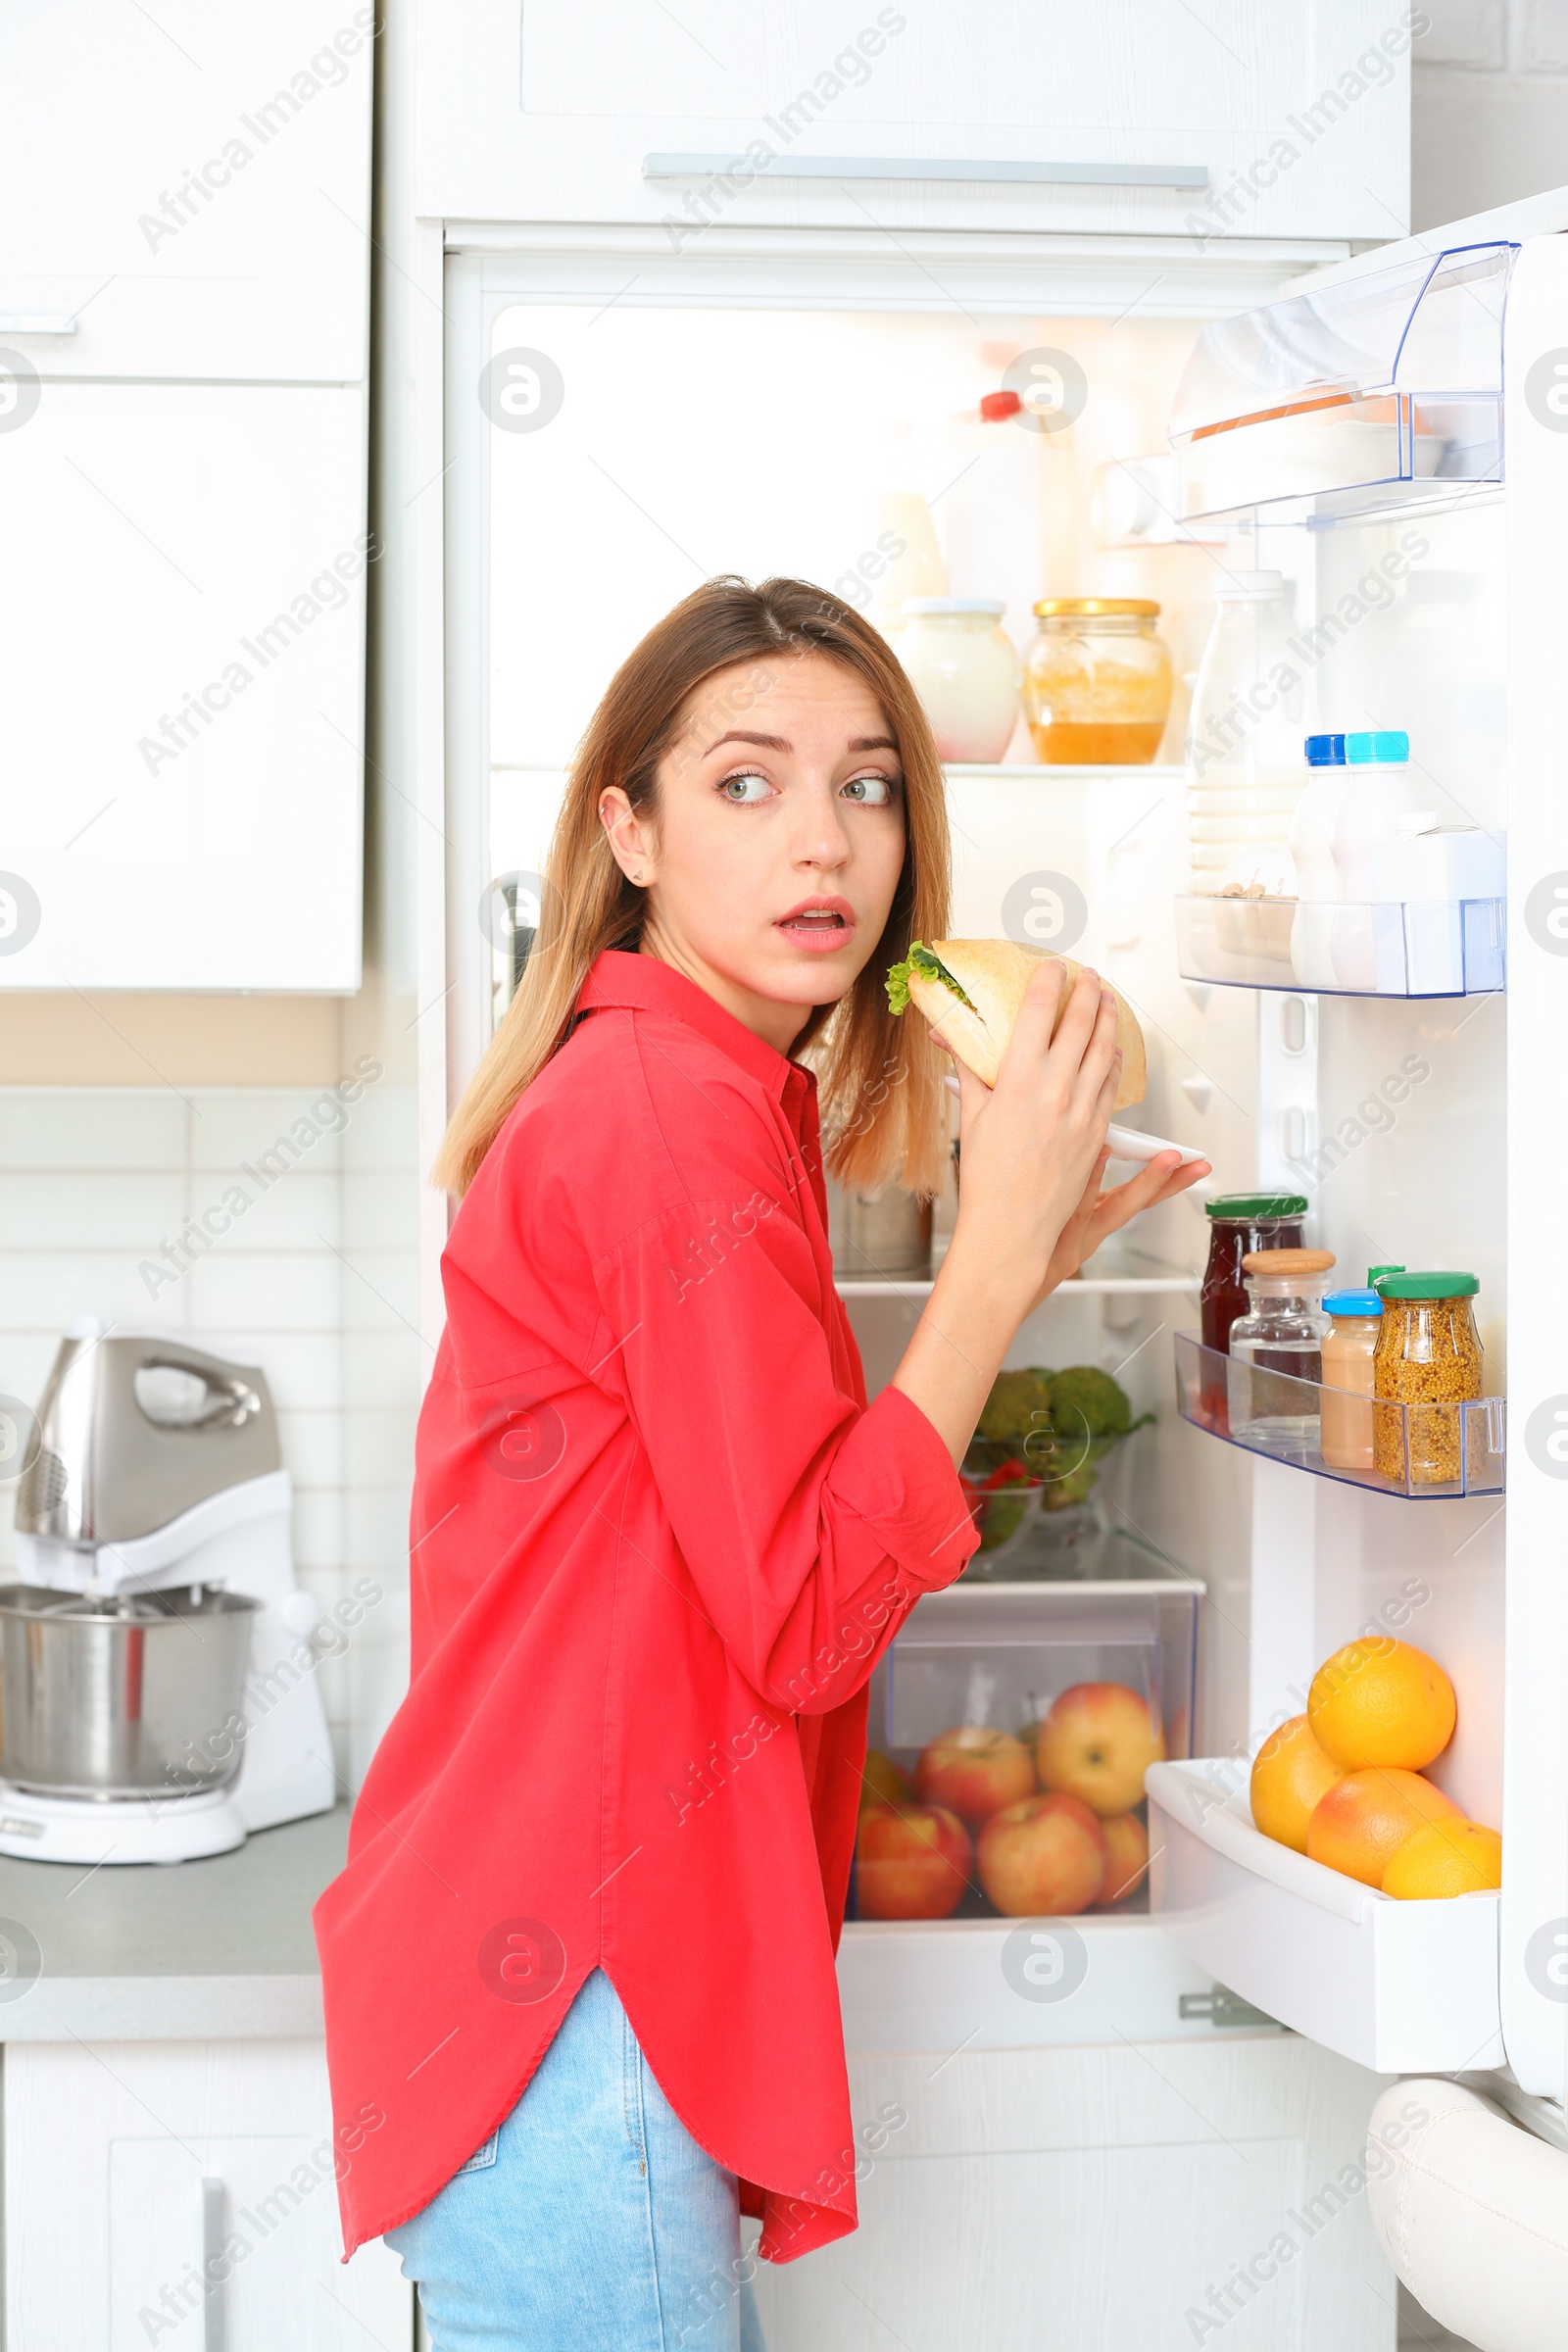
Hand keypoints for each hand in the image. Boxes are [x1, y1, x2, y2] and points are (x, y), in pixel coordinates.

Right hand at [936, 958, 1121, 1318]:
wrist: (1012, 1227)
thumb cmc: (986, 1178)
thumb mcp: (972, 1115)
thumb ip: (970, 1070)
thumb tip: (952, 1038)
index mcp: (1017, 1080)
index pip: (1038, 1012)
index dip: (1048, 982)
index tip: (1052, 968)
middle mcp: (1054, 1090)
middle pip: (1079, 1023)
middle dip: (1087, 992)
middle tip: (1088, 976)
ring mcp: (1081, 1110)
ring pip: (1104, 1050)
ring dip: (1108, 1020)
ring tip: (1108, 1001)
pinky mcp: (1097, 1132)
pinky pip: (1110, 1085)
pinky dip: (1113, 1061)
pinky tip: (1112, 1050)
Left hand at [1031, 1145, 1211, 1305]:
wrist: (1000, 1289)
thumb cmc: (1020, 1250)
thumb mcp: (1051, 1221)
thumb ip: (1067, 1188)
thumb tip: (1079, 1146)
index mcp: (1092, 1221)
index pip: (1137, 1195)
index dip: (1163, 1177)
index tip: (1187, 1159)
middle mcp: (1091, 1232)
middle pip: (1140, 1203)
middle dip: (1172, 1181)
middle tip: (1197, 1163)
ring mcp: (1079, 1240)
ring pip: (1117, 1206)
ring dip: (1145, 1181)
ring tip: (1168, 1158)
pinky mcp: (1060, 1247)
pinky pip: (1079, 1209)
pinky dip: (1091, 1182)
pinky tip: (1100, 1156)